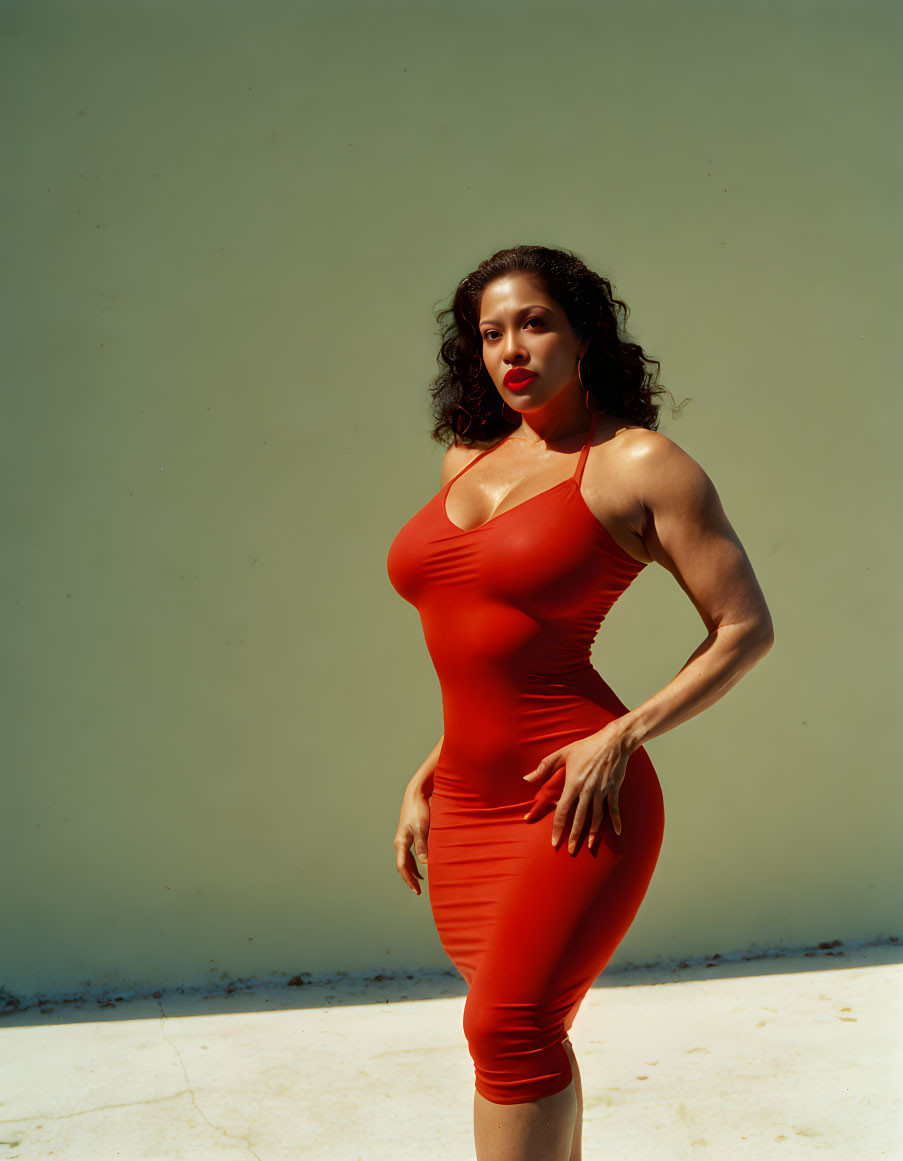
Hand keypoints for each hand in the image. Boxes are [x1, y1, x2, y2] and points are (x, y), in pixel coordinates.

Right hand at [394, 783, 431, 893]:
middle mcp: (400, 842)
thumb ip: (422, 846)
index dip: (409, 880)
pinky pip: (409, 852)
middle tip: (417, 890)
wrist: (416, 794)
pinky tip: (422, 863)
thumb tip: (424, 863)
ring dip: (412, 870)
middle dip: (410, 878)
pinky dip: (414, 861)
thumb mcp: (422, 828)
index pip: (402, 867)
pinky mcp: (409, 833)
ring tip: (421, 880)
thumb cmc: (419, 810)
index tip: (416, 890)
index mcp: (401, 842)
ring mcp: (404, 838)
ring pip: (406, 859)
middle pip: (403, 865)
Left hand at [521, 723, 632, 852]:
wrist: (613, 741)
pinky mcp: (614, 790)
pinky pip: (614, 809)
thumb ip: (544, 767)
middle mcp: (588, 791)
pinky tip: (616, 833)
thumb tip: (527, 779)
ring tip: (588, 845)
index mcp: (573, 784)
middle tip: (571, 850)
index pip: (563, 811)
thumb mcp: (562, 754)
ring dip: (592, 833)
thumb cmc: (586, 746)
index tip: (555, 841)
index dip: (558, 828)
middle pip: (580, 818)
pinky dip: (616, 821)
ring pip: (597, 817)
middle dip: (574, 836)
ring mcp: (602, 791)